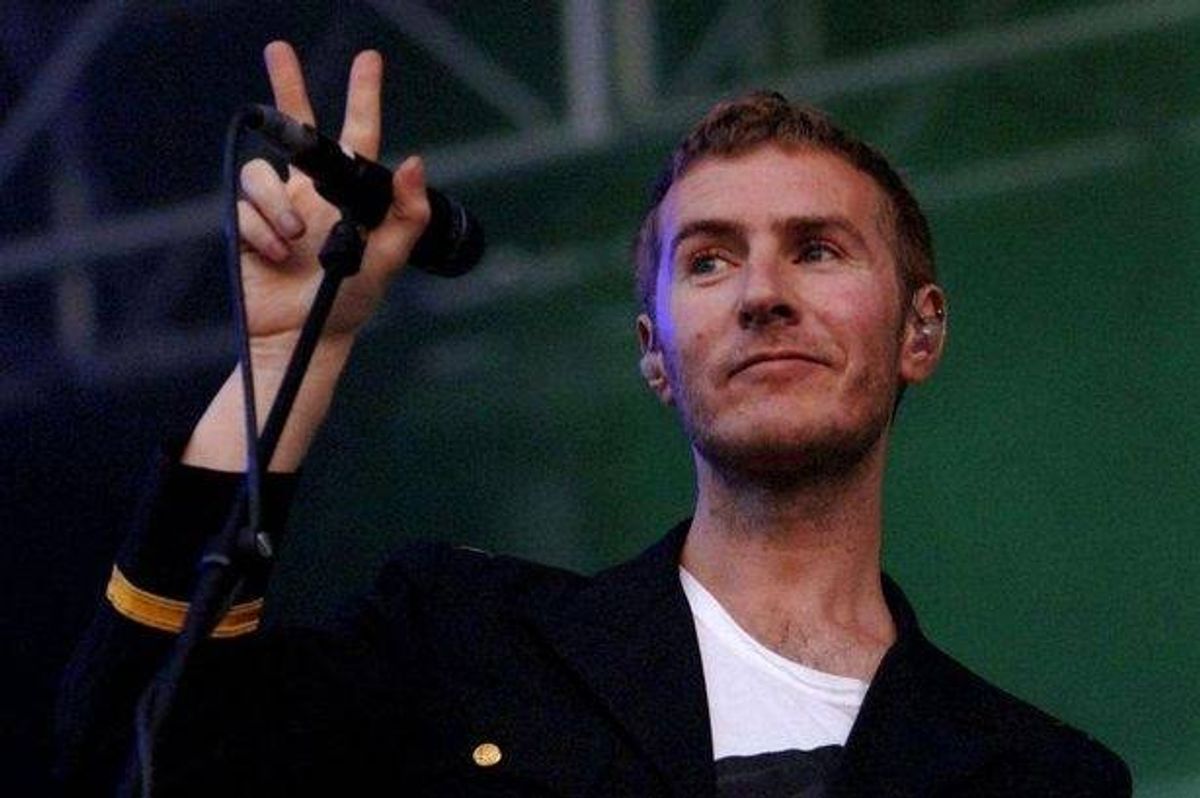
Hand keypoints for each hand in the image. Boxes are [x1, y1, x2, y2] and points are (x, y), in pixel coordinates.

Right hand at [236, 41, 429, 359]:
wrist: (301, 338)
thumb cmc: (348, 302)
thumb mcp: (387, 259)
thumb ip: (406, 215)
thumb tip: (415, 163)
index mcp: (348, 195)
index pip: (358, 136)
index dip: (364, 97)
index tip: (370, 60)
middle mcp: (311, 193)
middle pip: (297, 128)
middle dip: (288, 87)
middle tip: (279, 50)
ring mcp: (277, 208)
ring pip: (263, 174)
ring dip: (279, 205)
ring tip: (296, 238)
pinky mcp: (247, 226)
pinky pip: (246, 209)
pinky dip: (263, 231)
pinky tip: (276, 255)